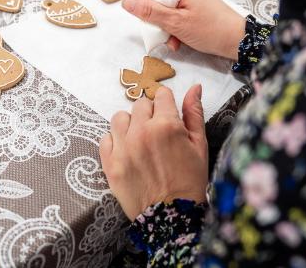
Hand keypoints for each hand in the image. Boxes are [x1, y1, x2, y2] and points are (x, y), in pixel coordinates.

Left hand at [99, 85, 208, 220]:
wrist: (172, 218)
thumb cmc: (190, 181)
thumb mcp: (200, 145)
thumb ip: (194, 113)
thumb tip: (194, 87)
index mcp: (167, 125)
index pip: (161, 95)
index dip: (166, 105)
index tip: (168, 117)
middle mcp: (142, 132)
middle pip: (140, 104)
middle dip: (150, 114)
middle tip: (157, 133)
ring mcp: (123, 147)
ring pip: (119, 117)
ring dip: (129, 124)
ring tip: (140, 140)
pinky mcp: (109, 163)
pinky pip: (105, 138)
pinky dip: (115, 142)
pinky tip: (127, 152)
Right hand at [122, 0, 244, 59]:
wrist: (238, 43)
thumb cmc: (209, 29)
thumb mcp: (176, 23)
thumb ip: (150, 12)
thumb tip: (126, 2)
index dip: (147, 4)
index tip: (151, 19)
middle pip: (159, 1)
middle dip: (157, 21)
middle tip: (163, 34)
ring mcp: (192, 1)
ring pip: (167, 13)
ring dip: (166, 29)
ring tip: (173, 42)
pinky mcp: (196, 12)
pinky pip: (177, 19)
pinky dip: (175, 31)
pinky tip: (179, 43)